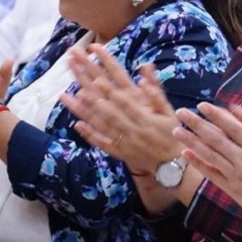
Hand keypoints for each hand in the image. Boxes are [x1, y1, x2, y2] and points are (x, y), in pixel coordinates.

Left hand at [59, 43, 180, 174]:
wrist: (172, 164)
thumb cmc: (171, 133)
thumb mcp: (168, 112)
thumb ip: (156, 94)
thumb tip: (143, 77)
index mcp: (145, 118)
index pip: (124, 101)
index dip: (110, 90)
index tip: (97, 78)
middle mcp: (132, 129)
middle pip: (108, 110)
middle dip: (91, 94)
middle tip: (77, 81)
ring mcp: (124, 142)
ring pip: (101, 125)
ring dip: (84, 111)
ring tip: (68, 97)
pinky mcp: (119, 152)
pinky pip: (102, 143)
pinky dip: (89, 134)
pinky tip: (77, 124)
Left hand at [174, 99, 241, 241]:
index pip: (231, 125)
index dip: (215, 114)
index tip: (202, 105)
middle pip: (215, 137)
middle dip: (196, 123)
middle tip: (181, 112)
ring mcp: (236, 174)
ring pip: (209, 154)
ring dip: (191, 141)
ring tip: (177, 131)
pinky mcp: (233, 189)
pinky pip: (212, 174)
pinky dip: (198, 163)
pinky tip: (186, 154)